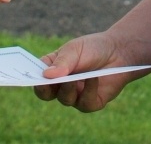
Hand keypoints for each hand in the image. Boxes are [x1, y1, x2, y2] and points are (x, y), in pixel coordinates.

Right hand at [34, 30, 150, 110]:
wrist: (120, 52)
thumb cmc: (93, 48)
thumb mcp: (76, 49)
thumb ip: (62, 62)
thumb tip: (47, 76)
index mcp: (52, 70)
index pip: (36, 78)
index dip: (31, 79)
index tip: (30, 76)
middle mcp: (61, 85)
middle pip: (45, 94)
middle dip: (45, 89)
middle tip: (49, 81)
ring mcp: (75, 96)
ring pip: (64, 99)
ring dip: (69, 88)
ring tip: (77, 76)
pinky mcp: (90, 103)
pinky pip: (84, 103)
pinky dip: (88, 90)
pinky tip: (93, 78)